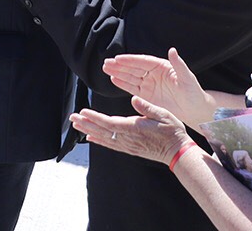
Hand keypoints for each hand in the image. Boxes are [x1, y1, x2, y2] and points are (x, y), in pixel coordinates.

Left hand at [71, 96, 195, 166]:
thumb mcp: (163, 114)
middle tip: (72, 117)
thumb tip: (134, 99)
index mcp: (134, 128)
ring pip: (104, 138)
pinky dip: (98, 141)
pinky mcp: (130, 149)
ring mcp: (128, 145)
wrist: (178, 152)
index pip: (110, 123)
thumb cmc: (172, 132)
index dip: (95, 118)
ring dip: (88, 131)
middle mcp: (128, 138)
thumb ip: (147, 107)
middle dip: (86, 124)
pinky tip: (90, 138)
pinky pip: (110, 144)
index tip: (83, 112)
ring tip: (76, 125)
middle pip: (102, 131)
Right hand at [103, 48, 214, 126]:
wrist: (195, 109)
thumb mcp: (187, 77)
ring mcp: (149, 84)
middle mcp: (153, 73)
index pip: (143, 61)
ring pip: (130, 77)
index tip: (118, 58)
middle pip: (133, 68)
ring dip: (118, 72)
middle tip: (106, 63)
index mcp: (161, 66)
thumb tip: (172, 50)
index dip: (130, 60)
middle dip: (120, 65)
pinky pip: (132, 88)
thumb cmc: (193, 92)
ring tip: (106, 68)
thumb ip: (178, 64)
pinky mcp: (147, 95)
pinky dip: (123, 84)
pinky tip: (113, 79)